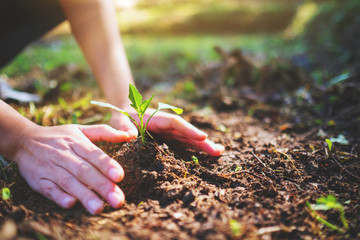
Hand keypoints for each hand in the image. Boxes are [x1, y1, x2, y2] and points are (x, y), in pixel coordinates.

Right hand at [12, 124, 129, 213]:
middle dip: (102, 186)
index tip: (120, 176)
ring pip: (69, 182)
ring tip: (99, 208)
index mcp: (77, 142)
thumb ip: (105, 132)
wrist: (24, 140)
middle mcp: (65, 155)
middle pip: (85, 171)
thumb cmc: (60, 136)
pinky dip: (59, 196)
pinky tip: (71, 203)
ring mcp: (51, 168)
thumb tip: (129, 135)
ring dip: (84, 195)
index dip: (107, 165)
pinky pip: (49, 189)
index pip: (94, 154)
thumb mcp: (81, 129)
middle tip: (118, 200)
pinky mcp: (39, 180)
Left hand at [110, 109, 224, 155]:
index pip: (175, 124)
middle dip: (202, 141)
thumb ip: (122, 127)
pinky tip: (206, 155)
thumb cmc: (120, 118)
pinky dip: (195, 149)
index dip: (189, 130)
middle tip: (218, 151)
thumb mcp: (118, 121)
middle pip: (187, 132)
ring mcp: (169, 133)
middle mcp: (166, 126)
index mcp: (156, 119)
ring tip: (218, 153)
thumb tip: (130, 135)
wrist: (123, 116)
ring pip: (189, 139)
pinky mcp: (169, 140)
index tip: (202, 137)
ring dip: (203, 146)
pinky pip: (184, 144)